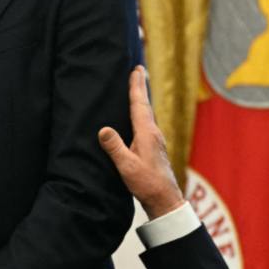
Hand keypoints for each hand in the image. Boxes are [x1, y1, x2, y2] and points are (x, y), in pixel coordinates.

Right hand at [98, 66, 185, 219]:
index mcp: (147, 133)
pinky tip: (137, 119)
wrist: (164, 199)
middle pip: (145, 105)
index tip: (137, 69)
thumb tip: (103, 129)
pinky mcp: (154, 148)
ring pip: (146, 115)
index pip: (139, 104)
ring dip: (141, 100)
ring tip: (137, 89)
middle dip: (140, 87)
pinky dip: (141, 114)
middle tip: (138, 70)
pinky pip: (146, 125)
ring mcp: (155, 141)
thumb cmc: (147, 183)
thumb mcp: (126, 166)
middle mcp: (153, 133)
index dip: (136, 86)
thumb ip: (115, 147)